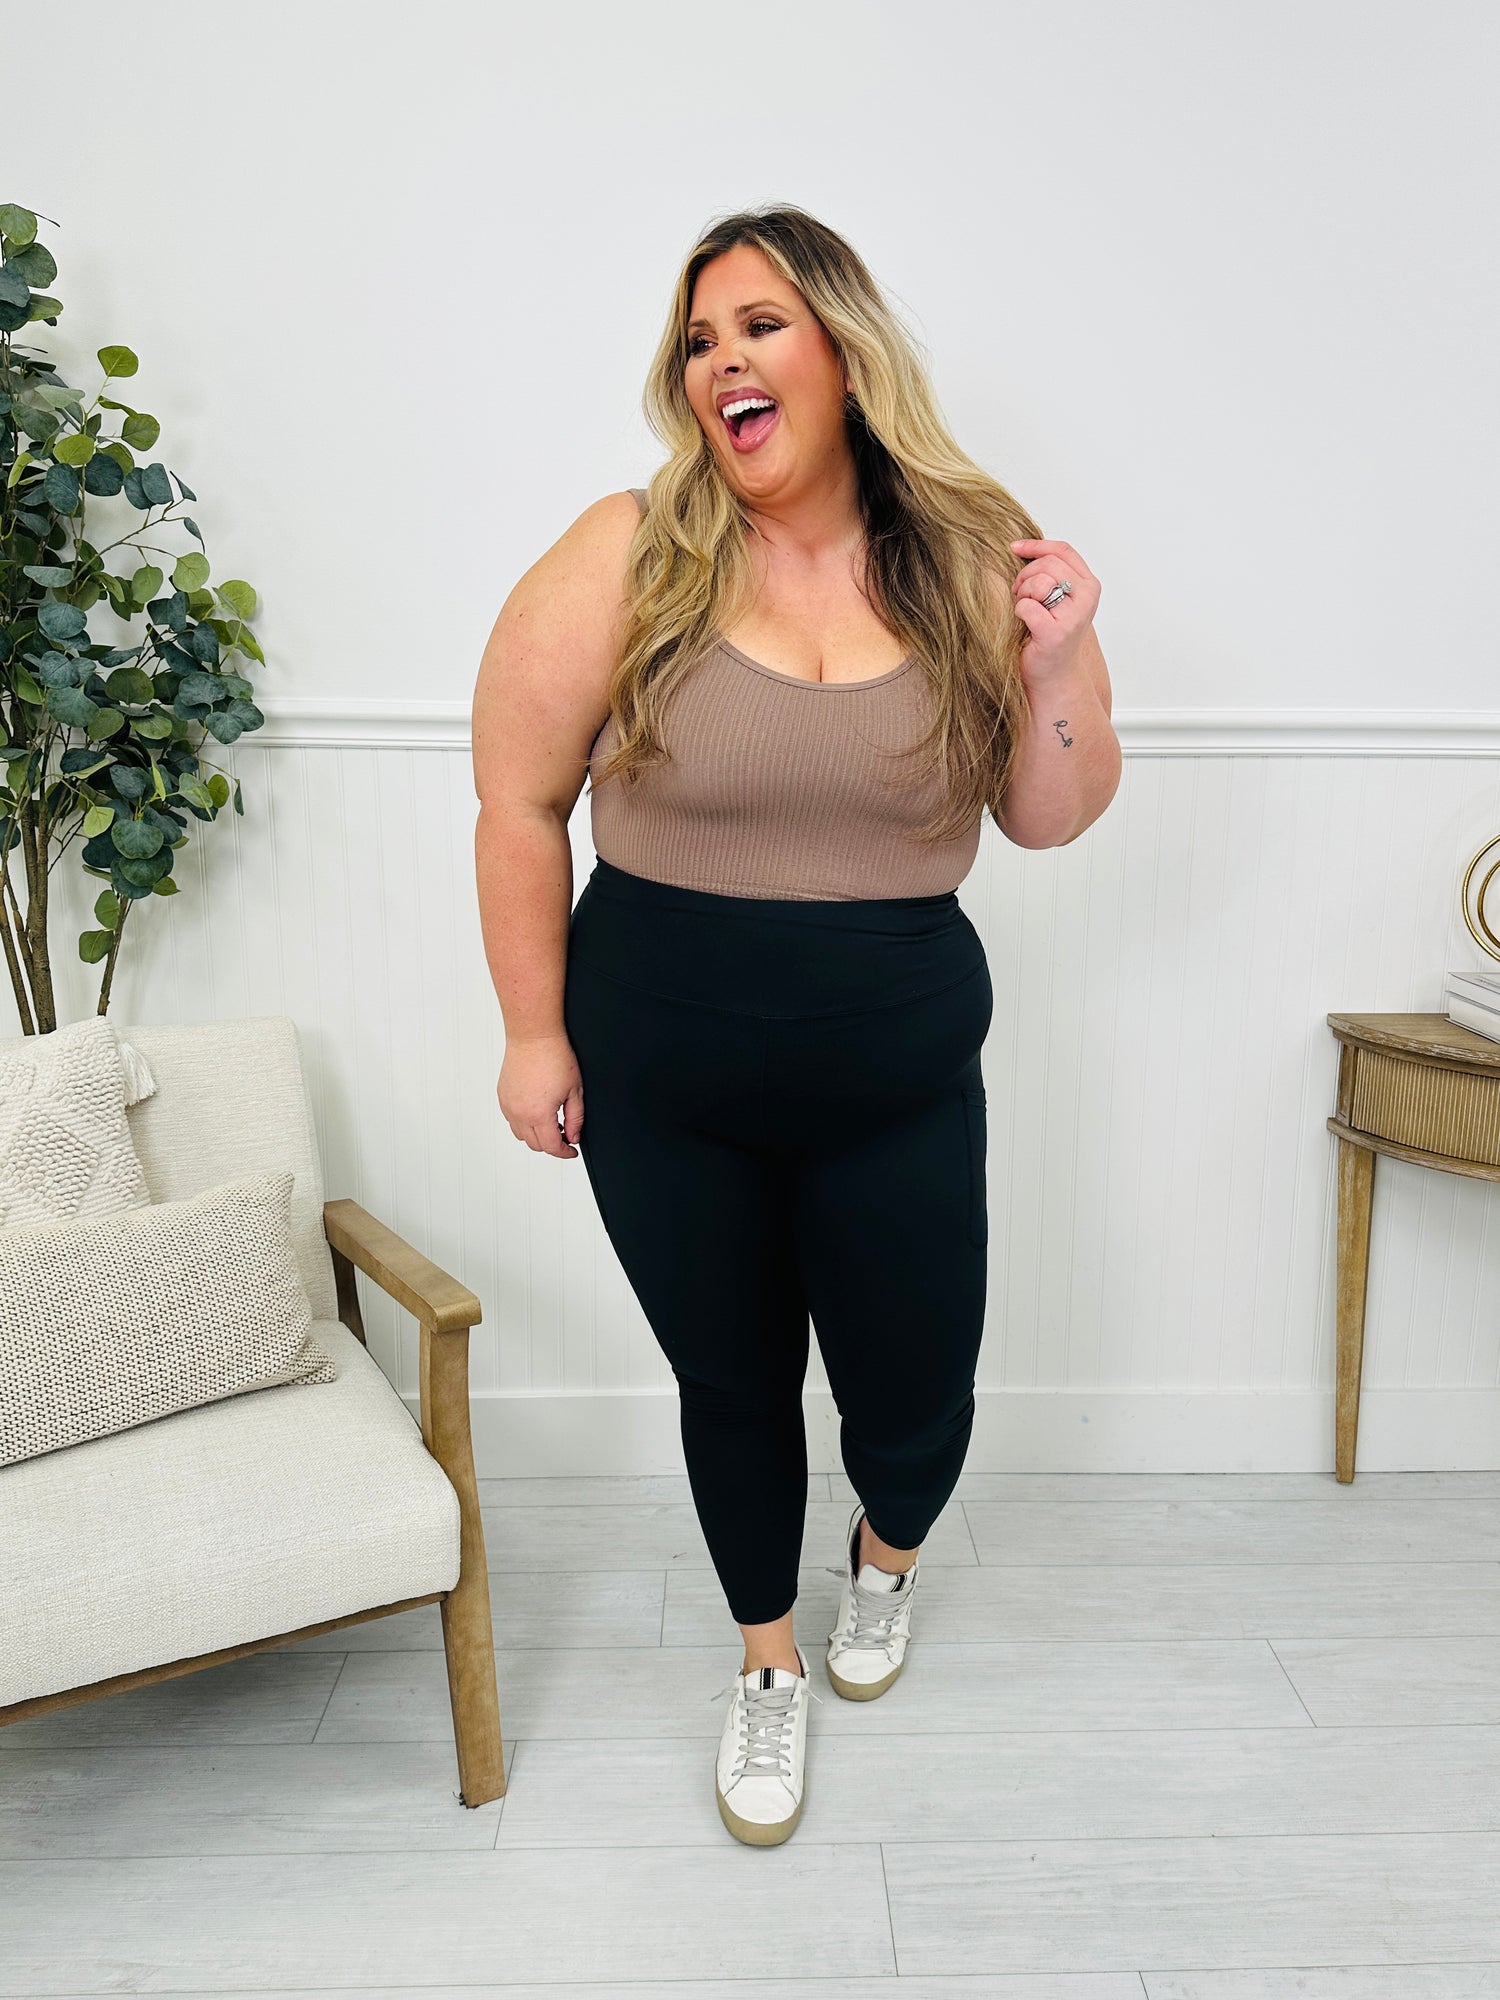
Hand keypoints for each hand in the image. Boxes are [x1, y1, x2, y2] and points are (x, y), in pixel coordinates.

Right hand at [497, 1032, 583, 1158]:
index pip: (551, 1146)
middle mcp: (519, 1113)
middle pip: (535, 1145)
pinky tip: (537, 1112)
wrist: (533, 1036)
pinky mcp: (502, 1095)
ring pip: (520, 1135)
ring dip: (536, 1135)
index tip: (572, 1150)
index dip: (565, 1152)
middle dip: (551, 1145)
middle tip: (564, 1135)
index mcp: (539, 1114)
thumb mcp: (575, 1091)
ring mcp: (508, 1105)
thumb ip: (575, 1119)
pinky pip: (511, 1120)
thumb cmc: (554, 1056)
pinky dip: (523, 1123)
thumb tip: (573, 1136)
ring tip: (551, 1123)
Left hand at [1008, 538, 1100, 683]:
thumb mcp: (1056, 596)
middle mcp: (1086, 597)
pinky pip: (1027, 607)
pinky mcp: (1056, 632)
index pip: (1062, 550)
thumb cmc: (1049, 633)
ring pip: (1038, 583)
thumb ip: (1051, 572)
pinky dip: (1019, 613)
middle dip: (1025, 576)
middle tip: (1020, 594)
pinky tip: (1025, 624)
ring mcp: (1074, 616)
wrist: (1053, 674)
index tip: (1014, 547)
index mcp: (1089, 584)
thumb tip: (1022, 545)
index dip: (1036, 545)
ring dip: (1022, 594)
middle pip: (1047, 564)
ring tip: (1026, 610)